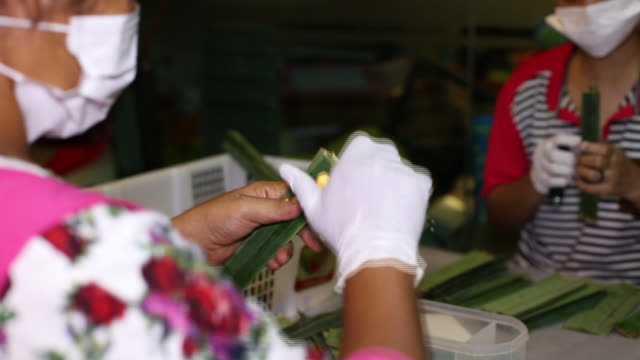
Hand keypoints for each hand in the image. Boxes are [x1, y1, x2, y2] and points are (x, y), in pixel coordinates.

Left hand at [172, 181, 322, 269]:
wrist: (195, 244)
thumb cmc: (215, 218)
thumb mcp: (247, 209)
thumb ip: (275, 209)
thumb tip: (300, 206)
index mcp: (265, 193)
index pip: (295, 195)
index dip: (309, 207)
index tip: (320, 220)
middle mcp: (267, 208)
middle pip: (295, 218)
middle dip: (304, 232)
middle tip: (314, 245)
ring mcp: (262, 227)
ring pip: (287, 238)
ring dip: (286, 249)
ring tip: (279, 259)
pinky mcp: (257, 244)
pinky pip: (276, 250)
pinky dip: (277, 257)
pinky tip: (271, 263)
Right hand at [279, 133, 431, 291]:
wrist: (375, 252)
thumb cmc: (342, 229)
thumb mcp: (314, 207)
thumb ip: (301, 183)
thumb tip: (284, 168)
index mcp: (355, 154)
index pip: (359, 145)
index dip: (357, 161)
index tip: (354, 179)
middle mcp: (380, 155)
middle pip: (380, 153)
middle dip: (376, 169)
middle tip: (369, 194)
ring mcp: (403, 168)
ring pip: (398, 168)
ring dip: (392, 181)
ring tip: (384, 207)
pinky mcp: (421, 183)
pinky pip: (417, 181)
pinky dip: (410, 192)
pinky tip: (398, 208)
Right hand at [530, 134, 580, 194]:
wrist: (543, 172)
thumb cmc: (560, 158)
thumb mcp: (564, 148)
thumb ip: (575, 147)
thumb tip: (586, 145)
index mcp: (547, 144)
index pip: (558, 139)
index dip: (570, 141)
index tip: (580, 143)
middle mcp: (539, 154)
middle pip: (553, 155)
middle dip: (569, 160)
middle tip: (579, 163)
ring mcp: (537, 167)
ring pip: (551, 168)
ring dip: (566, 171)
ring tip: (575, 172)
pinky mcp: (538, 179)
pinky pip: (549, 181)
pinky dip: (561, 181)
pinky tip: (568, 180)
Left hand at [576, 141, 639, 199]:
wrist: (633, 181)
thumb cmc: (616, 163)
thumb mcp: (613, 152)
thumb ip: (599, 147)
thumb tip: (579, 144)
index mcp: (616, 154)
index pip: (605, 149)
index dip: (590, 147)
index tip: (579, 146)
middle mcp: (616, 166)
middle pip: (598, 161)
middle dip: (583, 160)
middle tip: (576, 159)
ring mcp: (613, 179)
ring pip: (594, 175)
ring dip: (581, 171)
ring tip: (577, 169)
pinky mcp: (609, 190)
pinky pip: (591, 188)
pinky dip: (581, 184)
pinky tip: (578, 180)